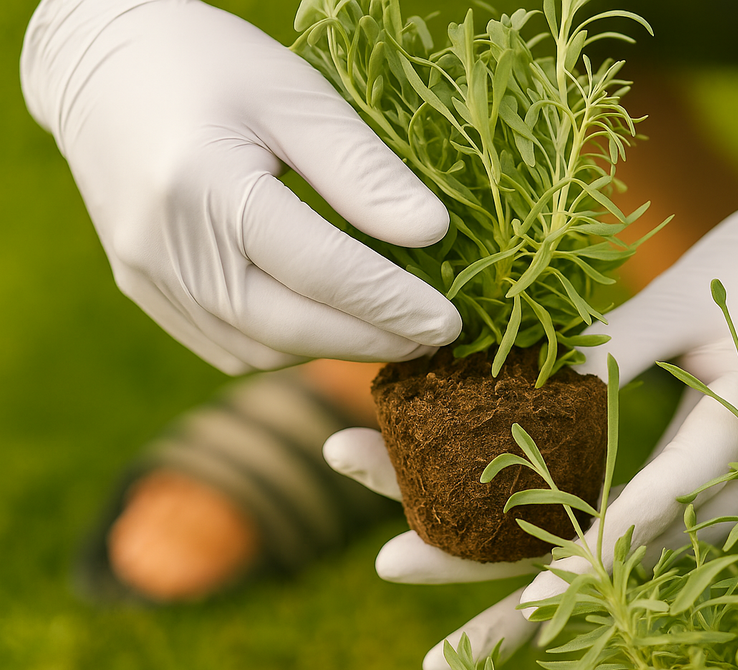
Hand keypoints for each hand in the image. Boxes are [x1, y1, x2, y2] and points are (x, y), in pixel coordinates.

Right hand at [21, 0, 460, 372]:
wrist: (99, 65)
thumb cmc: (210, 65)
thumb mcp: (296, 97)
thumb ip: (363, 170)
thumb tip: (433, 233)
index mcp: (204, 186)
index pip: (321, 270)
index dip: (392, 304)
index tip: (450, 322)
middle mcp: (166, 247)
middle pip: (288, 326)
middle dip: (371, 341)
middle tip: (432, 339)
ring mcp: (147, 276)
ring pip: (257, 348)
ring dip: (331, 347)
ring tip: (389, 330)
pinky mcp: (142, 289)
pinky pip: (225, 345)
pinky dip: (286, 343)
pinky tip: (327, 322)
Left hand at [324, 166, 737, 669]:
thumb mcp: (688, 292)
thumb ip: (613, 341)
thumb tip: (509, 382)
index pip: (673, 495)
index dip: (603, 549)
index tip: (534, 602)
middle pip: (643, 556)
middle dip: (541, 602)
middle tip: (441, 662)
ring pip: (646, 557)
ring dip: (555, 589)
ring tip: (468, 641)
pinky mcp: (731, 486)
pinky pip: (660, 532)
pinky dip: (595, 556)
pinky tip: (525, 576)